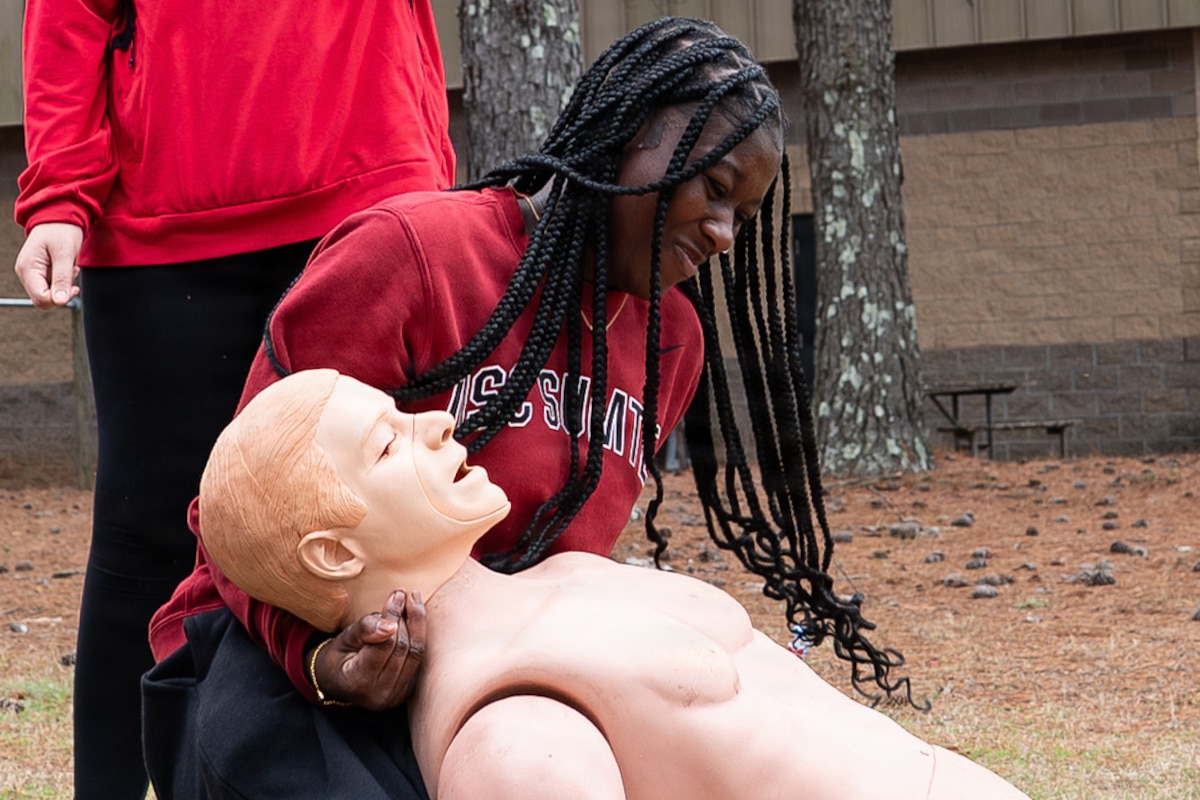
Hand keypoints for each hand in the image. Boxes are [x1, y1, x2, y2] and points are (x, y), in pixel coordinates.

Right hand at [14, 223, 82, 308]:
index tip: (74, 288)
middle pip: (42, 299)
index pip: (40, 298)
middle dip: (61, 293)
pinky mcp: (38, 271)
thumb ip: (62, 278)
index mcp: (28, 268)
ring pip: (48, 293)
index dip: (59, 299)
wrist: (60, 216)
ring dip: (63, 286)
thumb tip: (60, 301)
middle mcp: (25, 272)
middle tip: (72, 276)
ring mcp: (31, 272)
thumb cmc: (62, 230)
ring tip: (70, 268)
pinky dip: (62, 280)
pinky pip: (50, 285)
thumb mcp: (65, 254)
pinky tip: (68, 268)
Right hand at [312, 588, 426, 710]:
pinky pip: (418, 660)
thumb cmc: (337, 657)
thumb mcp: (344, 639)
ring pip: (416, 654)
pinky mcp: (405, 692)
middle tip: (406, 594)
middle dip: (407, 618)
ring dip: (418, 624)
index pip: (384, 644)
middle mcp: (380, 694)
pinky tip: (415, 618)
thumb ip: (366, 629)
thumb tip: (391, 623)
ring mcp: (395, 696)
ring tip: (413, 600)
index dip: (393, 617)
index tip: (398, 594)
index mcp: (358, 681)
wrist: (336, 682)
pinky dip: (418, 636)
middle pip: (403, 649)